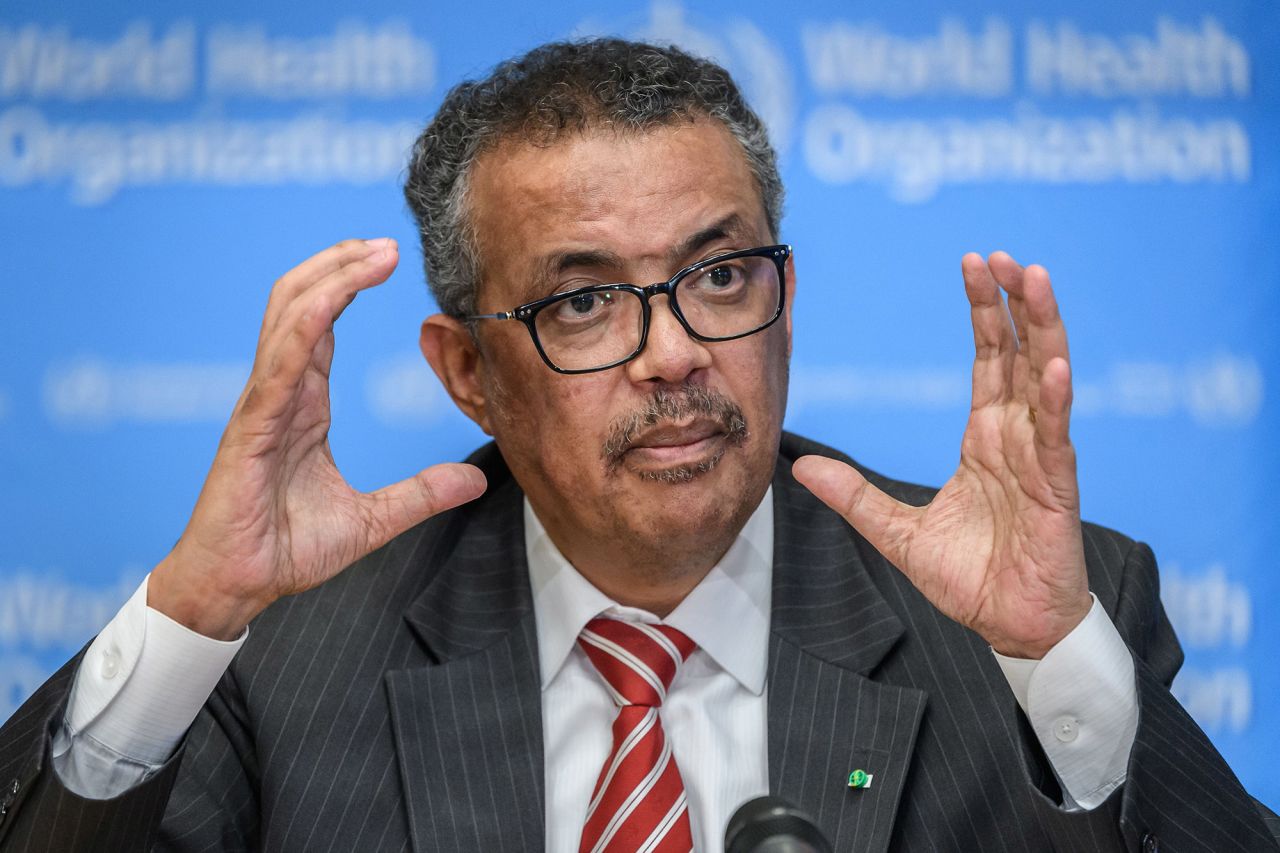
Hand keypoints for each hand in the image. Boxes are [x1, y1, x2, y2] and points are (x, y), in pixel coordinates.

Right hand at [149, 239, 486, 639]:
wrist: (238, 587)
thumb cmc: (285, 549)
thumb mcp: (373, 520)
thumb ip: (421, 494)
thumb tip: (476, 481)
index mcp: (302, 403)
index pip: (321, 324)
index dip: (349, 283)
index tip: (388, 257)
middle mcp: (280, 391)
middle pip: (302, 302)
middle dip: (341, 263)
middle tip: (388, 241)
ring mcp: (263, 402)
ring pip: (288, 315)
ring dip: (331, 276)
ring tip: (372, 250)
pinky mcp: (253, 424)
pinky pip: (280, 360)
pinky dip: (306, 321)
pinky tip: (334, 297)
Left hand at [792, 252, 1089, 658]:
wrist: (1010, 628)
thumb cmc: (970, 578)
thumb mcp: (897, 533)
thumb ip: (854, 497)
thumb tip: (801, 467)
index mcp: (986, 439)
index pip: (990, 360)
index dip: (985, 313)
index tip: (974, 265)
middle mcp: (1017, 438)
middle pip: (1020, 355)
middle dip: (1013, 303)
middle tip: (1003, 255)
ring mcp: (1040, 460)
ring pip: (1046, 381)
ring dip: (1043, 330)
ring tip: (1036, 279)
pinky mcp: (1056, 492)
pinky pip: (1056, 439)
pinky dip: (1055, 403)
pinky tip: (1053, 368)